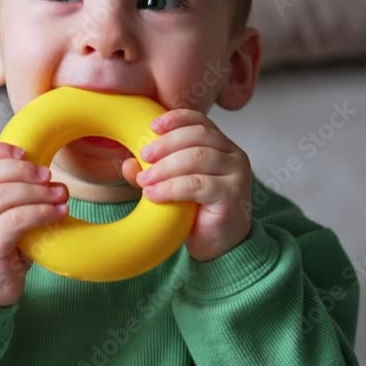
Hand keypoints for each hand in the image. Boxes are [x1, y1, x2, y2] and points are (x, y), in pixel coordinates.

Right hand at [0, 142, 68, 306]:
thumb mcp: (1, 216)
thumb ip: (13, 194)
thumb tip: (48, 175)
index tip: (25, 151)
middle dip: (25, 171)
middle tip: (50, 176)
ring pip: (3, 195)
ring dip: (37, 192)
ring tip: (61, 195)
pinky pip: (14, 220)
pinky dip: (40, 213)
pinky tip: (58, 213)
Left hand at [122, 109, 251, 260]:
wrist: (218, 246)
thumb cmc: (197, 212)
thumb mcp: (172, 186)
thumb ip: (153, 172)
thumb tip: (129, 164)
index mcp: (220, 146)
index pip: (200, 122)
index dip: (176, 119)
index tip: (152, 126)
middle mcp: (233, 156)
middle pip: (198, 136)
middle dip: (166, 143)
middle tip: (143, 155)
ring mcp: (236, 175)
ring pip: (198, 158)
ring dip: (165, 167)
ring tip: (145, 180)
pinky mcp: (232, 196)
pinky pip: (198, 185)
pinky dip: (171, 187)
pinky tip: (154, 194)